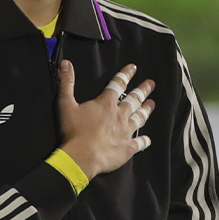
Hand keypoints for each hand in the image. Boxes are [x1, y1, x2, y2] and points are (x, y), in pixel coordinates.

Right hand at [57, 61, 155, 178]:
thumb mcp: (65, 104)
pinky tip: (148, 139)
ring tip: (153, 104)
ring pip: (140, 118)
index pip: (118, 84)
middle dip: (143, 90)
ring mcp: (126, 132)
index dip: (126, 74)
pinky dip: (144, 141)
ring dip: (146, 110)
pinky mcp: (128, 147)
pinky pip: (140, 143)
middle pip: (134, 100)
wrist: (82, 157)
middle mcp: (120, 115)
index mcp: (106, 104)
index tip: (134, 67)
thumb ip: (66, 83)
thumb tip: (65, 62)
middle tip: (152, 83)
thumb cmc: (74, 131)